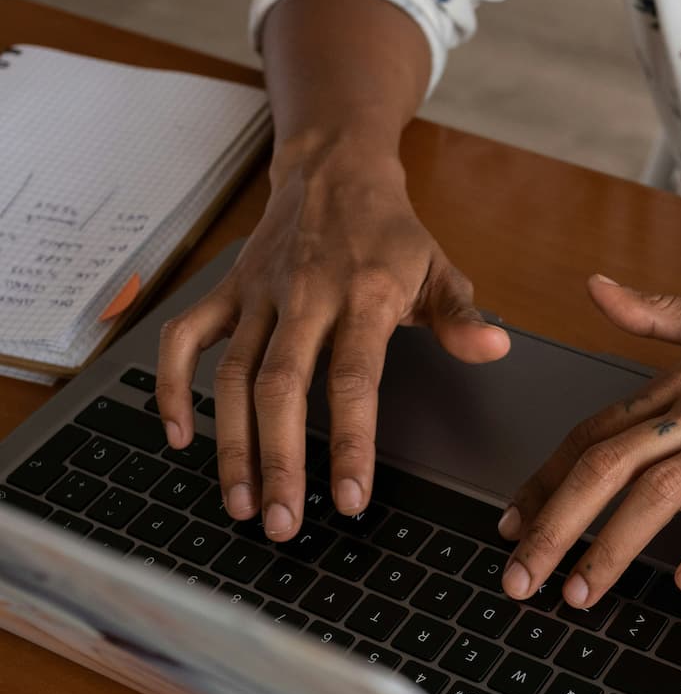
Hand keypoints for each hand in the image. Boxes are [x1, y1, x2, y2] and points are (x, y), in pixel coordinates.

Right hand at [155, 151, 508, 539]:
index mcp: (363, 297)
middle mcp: (305, 298)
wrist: (332, 170)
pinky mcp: (227, 291)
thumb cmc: (390, 233)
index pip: (354, 380)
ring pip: (232, 375)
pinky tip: (177, 435)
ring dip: (231, 444)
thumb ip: (461, 317)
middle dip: (279, 460)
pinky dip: (173, 383)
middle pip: (282, 388)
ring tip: (240, 502)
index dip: (350, 442)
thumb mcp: (439, 269)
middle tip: (282, 523)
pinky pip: (186, 338)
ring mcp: (259, 295)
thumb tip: (495, 349)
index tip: (350, 498)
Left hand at [498, 274, 680, 605]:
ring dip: (616, 545)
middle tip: (520, 578)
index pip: (595, 432)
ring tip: (582, 593)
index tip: (512, 524)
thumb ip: (655, 314)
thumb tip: (595, 289)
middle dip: (557, 525)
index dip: (546, 480)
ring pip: (666, 489)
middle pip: (611, 464)